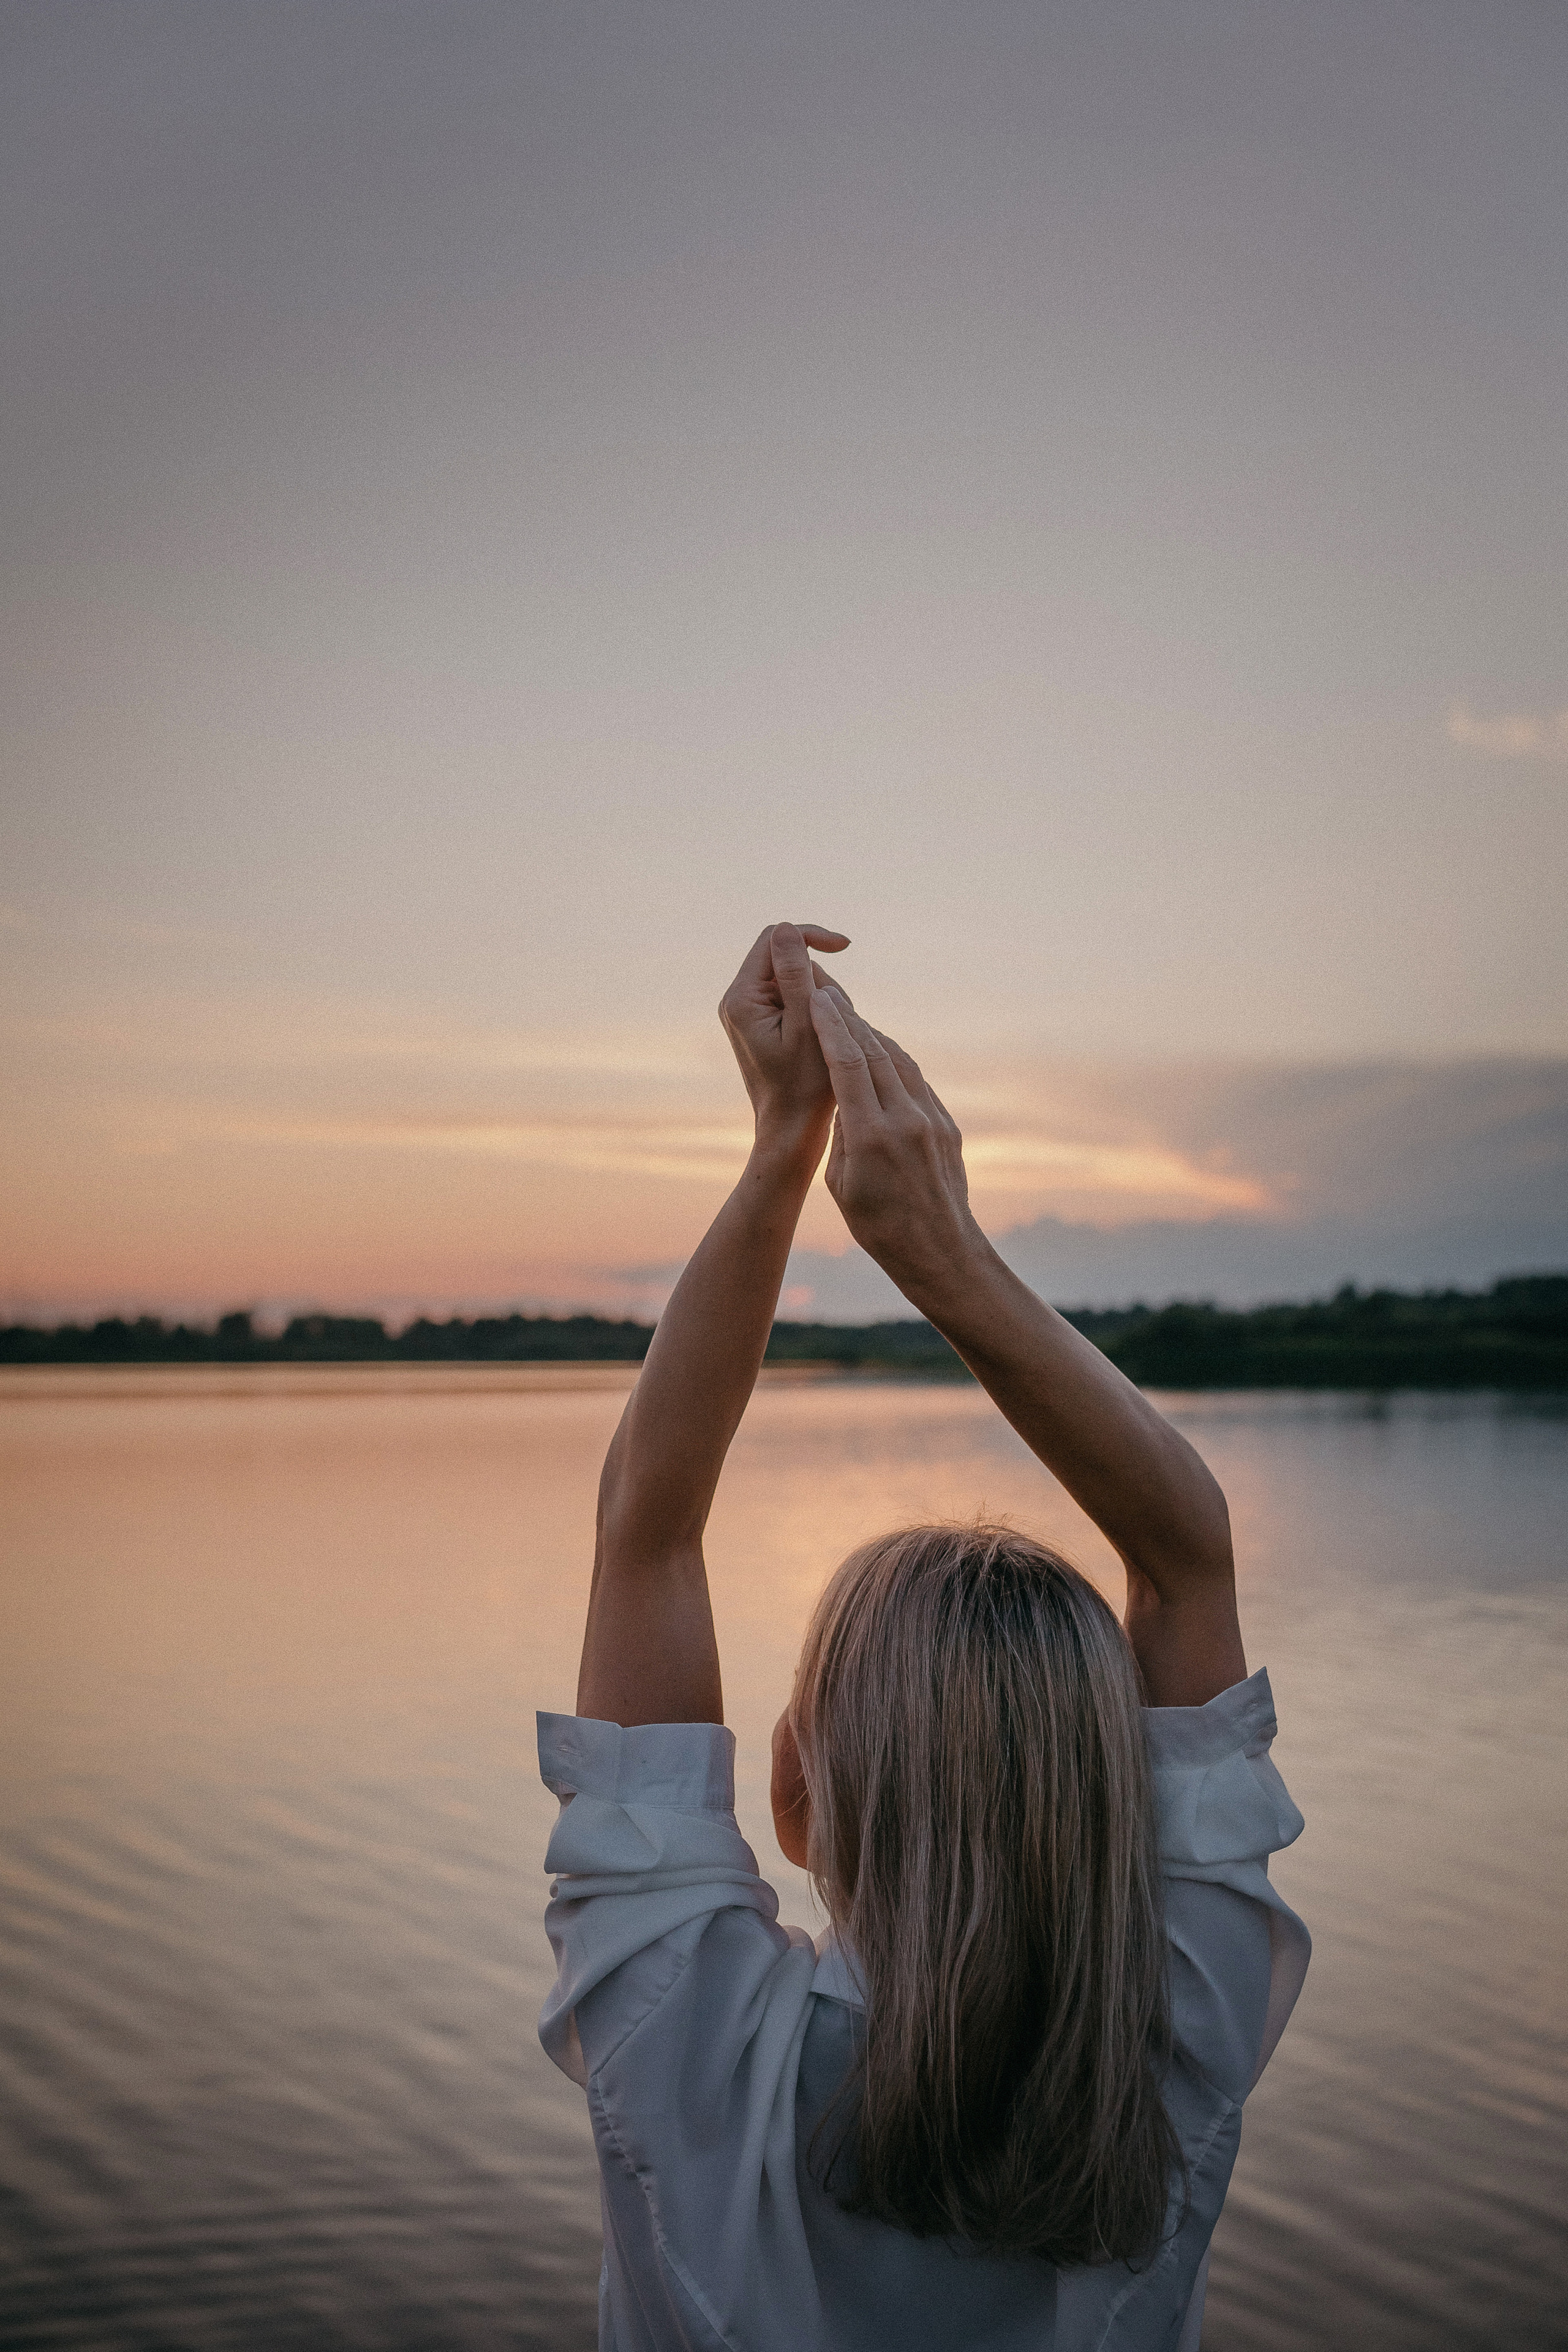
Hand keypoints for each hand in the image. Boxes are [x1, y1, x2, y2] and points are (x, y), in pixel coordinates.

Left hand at [719, 921, 850, 1154]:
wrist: (792, 1130)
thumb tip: (786, 929)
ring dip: (821, 994)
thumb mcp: (808, 1025)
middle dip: (818, 976)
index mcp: (741, 998)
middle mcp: (736, 1000)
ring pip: (793, 978)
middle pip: (785, 958)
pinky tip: (823, 1039)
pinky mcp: (759, 1023)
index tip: (846, 946)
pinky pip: (792, 998)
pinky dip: (815, 1009)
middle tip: (839, 1013)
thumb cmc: (805, 1085)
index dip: (811, 937)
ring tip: (831, 1033)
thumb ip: (797, 975)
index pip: (775, 939)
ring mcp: (746, 1012)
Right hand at [808, 986, 982, 1296]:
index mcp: (871, 1137)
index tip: (817, 999)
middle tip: (828, 994)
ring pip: (898, 1062)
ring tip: (850, 1019)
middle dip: (849, 1020)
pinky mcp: (946, 1126)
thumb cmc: (878, 1225)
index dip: (830, 1027)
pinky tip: (880, 1056)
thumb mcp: (841, 1183)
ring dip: (872, 1037)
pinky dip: (894, 1063)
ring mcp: (930, 1121)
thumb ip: (843, 1132)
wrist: (939, 1250)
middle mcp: (905, 1121)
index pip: (847, 1065)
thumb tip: (845, 1093)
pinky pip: (916, 1082)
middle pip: (874, 1053)